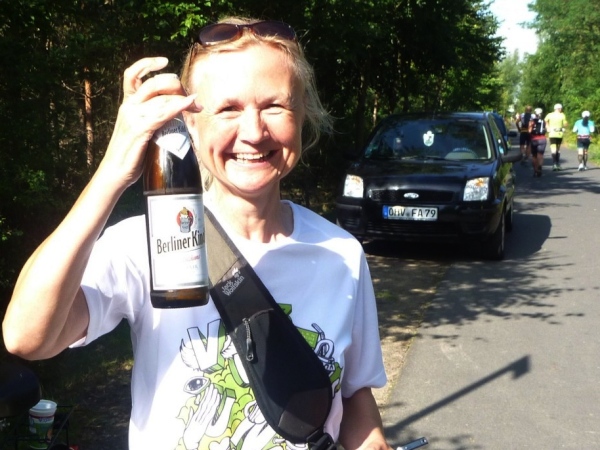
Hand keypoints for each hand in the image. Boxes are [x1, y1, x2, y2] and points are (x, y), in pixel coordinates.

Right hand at [99, 57, 201, 189]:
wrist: (115, 172)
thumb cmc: (131, 153)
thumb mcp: (141, 129)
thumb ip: (153, 117)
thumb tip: (175, 113)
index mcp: (128, 104)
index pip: (133, 74)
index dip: (148, 63)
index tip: (165, 62)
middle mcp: (129, 106)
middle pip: (154, 83)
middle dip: (176, 85)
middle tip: (192, 98)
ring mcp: (134, 117)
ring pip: (162, 98)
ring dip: (184, 99)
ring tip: (198, 106)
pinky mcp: (141, 129)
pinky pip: (163, 113)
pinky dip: (178, 107)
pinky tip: (190, 105)